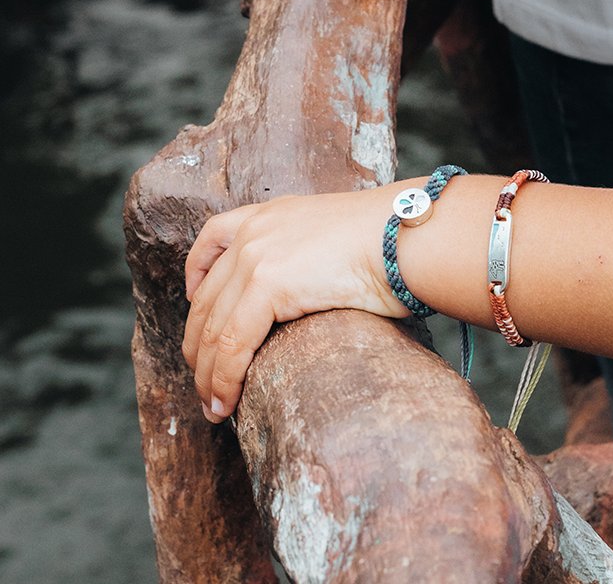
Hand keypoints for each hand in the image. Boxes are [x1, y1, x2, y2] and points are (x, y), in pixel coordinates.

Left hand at [182, 188, 408, 422]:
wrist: (412, 233)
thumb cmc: (398, 241)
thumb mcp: (342, 237)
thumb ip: (316, 258)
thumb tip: (323, 293)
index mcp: (274, 213)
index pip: (213, 238)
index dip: (196, 279)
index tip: (194, 306)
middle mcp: (256, 230)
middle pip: (206, 296)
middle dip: (198, 345)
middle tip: (204, 381)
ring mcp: (258, 255)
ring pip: (213, 327)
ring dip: (207, 374)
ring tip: (213, 406)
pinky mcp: (267, 284)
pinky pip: (232, 344)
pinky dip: (223, 379)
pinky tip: (226, 403)